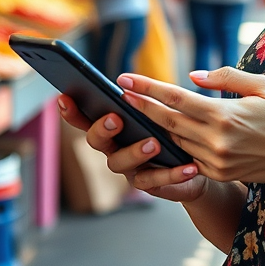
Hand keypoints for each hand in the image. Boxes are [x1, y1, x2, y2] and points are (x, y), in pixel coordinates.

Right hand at [57, 95, 207, 202]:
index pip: (85, 117)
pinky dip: (172, 174)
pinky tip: (189, 165)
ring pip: (120, 163)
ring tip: (154, 143)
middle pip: (96, 141)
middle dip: (102, 129)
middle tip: (116, 118)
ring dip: (135, 152)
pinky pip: (155, 181)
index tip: (66, 97)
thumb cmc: (173, 129)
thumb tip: (128, 81)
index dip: (72, 110)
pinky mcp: (149, 185)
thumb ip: (145, 99)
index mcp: (114, 126)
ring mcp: (130, 169)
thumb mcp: (162, 111)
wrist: (199, 161)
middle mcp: (115, 148)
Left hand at [117, 68, 264, 191]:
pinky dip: (175, 143)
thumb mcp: (262, 85)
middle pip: (167, 121)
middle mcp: (217, 141)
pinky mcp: (221, 173)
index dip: (147, 89)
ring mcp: (217, 161)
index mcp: (225, 115)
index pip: (176, 99)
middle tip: (120, 93)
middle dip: (141, 106)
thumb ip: (225, 78)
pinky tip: (164, 132)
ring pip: (175, 140)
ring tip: (137, 110)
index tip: (124, 79)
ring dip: (155, 125)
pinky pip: (189, 156)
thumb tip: (192, 77)